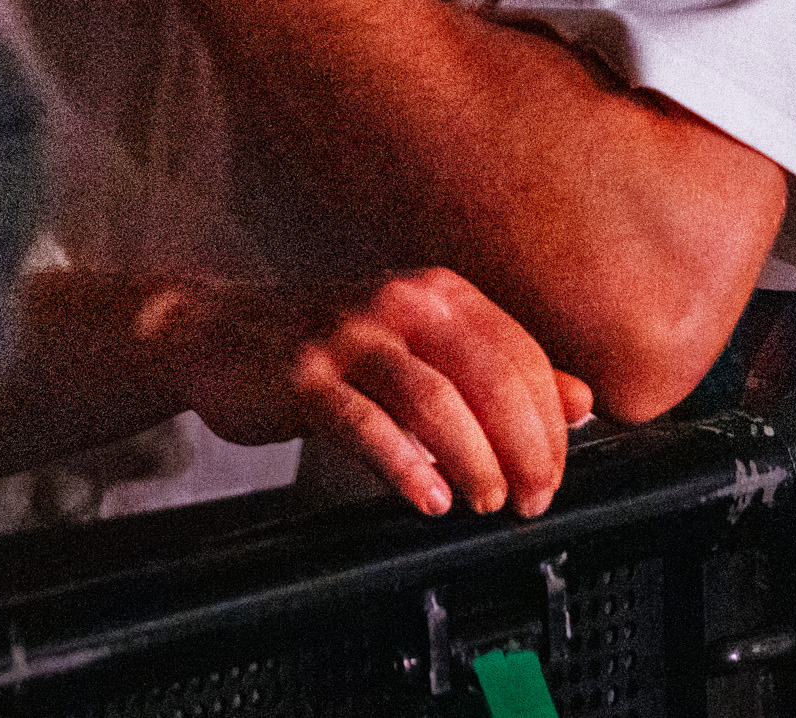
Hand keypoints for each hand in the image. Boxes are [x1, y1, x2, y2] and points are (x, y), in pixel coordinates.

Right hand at [167, 268, 594, 520]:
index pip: (520, 355)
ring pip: (434, 398)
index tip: (555, 472)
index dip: (548, 420)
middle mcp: (402, 302)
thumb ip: (497, 372)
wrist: (216, 332)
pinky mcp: (303, 373)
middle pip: (490, 375)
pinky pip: (364, 422)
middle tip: (532, 496)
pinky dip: (403, 463)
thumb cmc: (327, 349)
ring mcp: (350, 334)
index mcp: (441, 293)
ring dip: (473, 458)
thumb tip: (580, 400)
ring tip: (487, 501)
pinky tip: (427, 497)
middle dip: (523, 445)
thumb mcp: (419, 351)